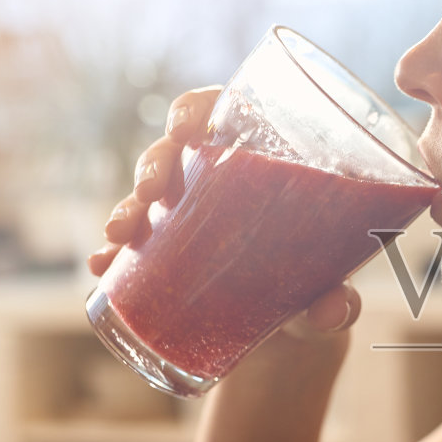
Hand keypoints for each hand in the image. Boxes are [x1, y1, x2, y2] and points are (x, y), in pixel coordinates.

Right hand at [86, 86, 360, 339]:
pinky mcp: (167, 254)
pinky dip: (113, 256)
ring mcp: (188, 215)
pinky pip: (132, 246)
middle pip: (177, 149)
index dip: (196, 109)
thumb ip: (340, 298)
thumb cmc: (319, 284)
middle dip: (154, 164)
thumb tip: (334, 309)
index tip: (184, 128)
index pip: (223, 111)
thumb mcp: (330, 286)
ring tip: (120, 235)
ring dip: (127, 207)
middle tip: (150, 192)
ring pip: (148, 194)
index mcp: (264, 161)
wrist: (294, 333)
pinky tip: (101, 268)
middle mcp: (220, 180)